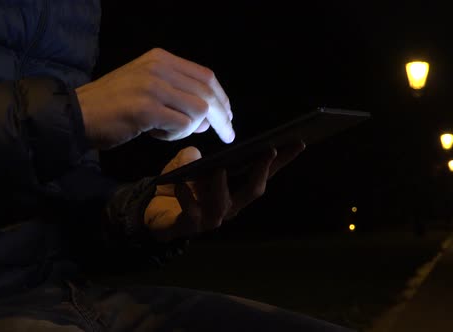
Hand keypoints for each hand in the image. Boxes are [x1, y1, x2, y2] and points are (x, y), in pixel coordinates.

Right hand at [75, 48, 234, 149]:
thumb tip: (207, 119)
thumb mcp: (145, 88)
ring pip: (198, 109)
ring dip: (192, 128)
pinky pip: (182, 125)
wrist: (76, 114)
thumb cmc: (110, 106)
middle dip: (222, 116)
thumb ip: (177, 97)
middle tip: (227, 134)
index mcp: (160, 58)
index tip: (227, 115)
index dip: (221, 97)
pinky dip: (177, 135)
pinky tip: (157, 135)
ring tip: (169, 132)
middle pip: (207, 91)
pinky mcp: (146, 109)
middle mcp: (158, 67)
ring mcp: (152, 87)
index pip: (205, 75)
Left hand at [144, 141, 304, 241]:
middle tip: (268, 151)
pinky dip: (185, 197)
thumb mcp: (187, 165)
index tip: (299, 142)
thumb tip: (196, 153)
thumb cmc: (179, 187)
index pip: (265, 174)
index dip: (283, 160)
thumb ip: (193, 158)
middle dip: (261, 171)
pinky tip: (179, 184)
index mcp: (236, 189)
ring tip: (218, 170)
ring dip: (221, 186)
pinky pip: (191, 212)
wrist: (154, 214)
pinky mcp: (191, 225)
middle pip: (253, 190)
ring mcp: (212, 218)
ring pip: (224, 204)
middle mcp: (230, 205)